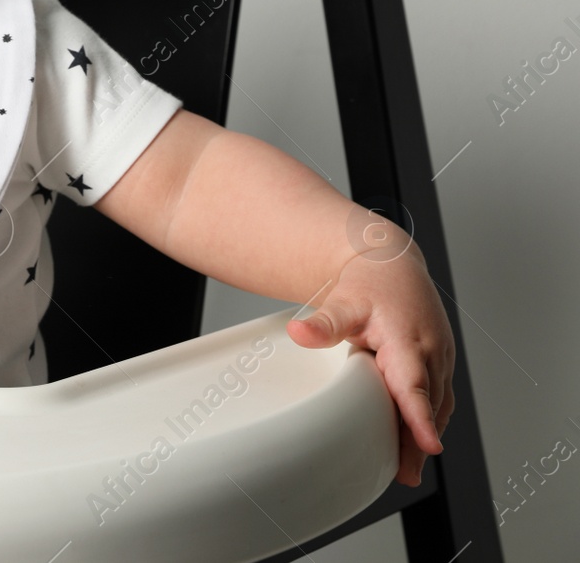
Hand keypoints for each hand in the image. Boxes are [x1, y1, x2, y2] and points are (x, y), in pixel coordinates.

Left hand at [284, 243, 455, 486]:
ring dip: (425, 435)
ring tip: (409, 469)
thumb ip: (323, 323)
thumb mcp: (342, 301)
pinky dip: (430, 419)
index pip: (414, 384)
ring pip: (437, 403)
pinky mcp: (439, 363)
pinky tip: (417, 442)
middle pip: (427, 403)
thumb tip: (299, 333)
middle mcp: (430, 351)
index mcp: (407, 339)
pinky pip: (438, 397)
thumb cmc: (369, 284)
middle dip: (419, 440)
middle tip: (406, 474)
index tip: (429, 445)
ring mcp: (439, 358)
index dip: (421, 417)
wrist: (392, 265)